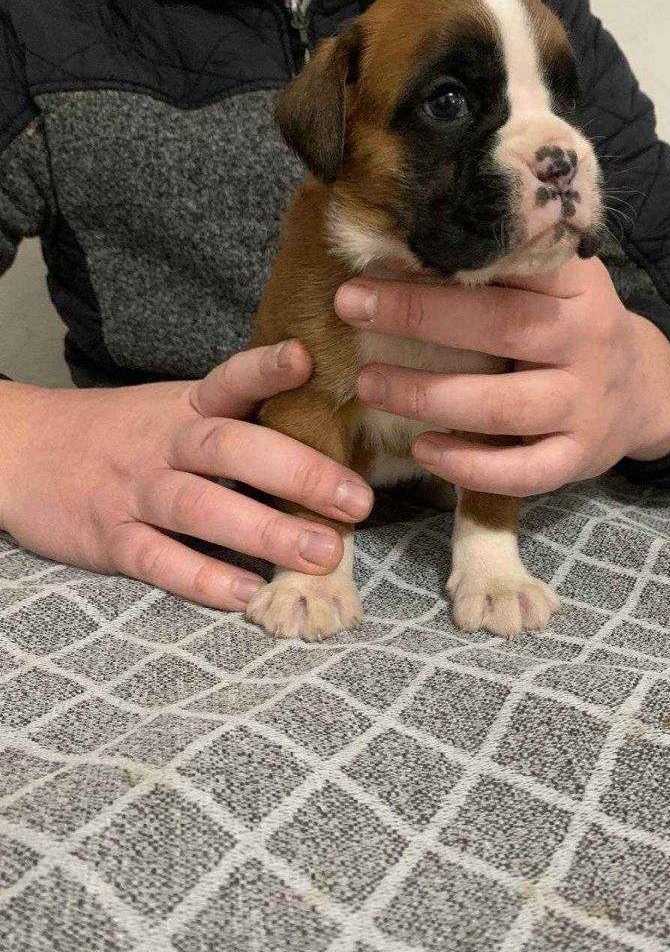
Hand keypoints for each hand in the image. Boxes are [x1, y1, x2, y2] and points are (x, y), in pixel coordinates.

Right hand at [0, 341, 372, 609]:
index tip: (306, 359)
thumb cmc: (123, 435)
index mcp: (186, 407)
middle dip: (296, 473)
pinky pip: (158, 560)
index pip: (229, 380)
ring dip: (265, 531)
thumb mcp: (174, 412)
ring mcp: (135, 490)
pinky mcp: (110, 538)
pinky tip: (247, 592)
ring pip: (200, 508)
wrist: (22, 451)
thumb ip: (238, 424)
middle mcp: (163, 443)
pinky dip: (203, 578)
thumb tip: (329, 442)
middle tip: (355, 501)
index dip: (266, 369)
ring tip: (322, 553)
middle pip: (229, 449)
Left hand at [334, 258, 669, 496]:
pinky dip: (468, 465)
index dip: (447, 255)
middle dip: (419, 316)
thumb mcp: (555, 282)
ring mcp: (585, 403)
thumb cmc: (571, 326)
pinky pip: (522, 470)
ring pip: (503, 405)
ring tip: (368, 384)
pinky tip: (423, 449)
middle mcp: (587, 339)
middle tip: (350, 306)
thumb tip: (398, 238)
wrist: (645, 390)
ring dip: (428, 395)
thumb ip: (501, 265)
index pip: (516, 259)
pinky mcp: (578, 457)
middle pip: (501, 326)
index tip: (382, 249)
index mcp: (577, 284)